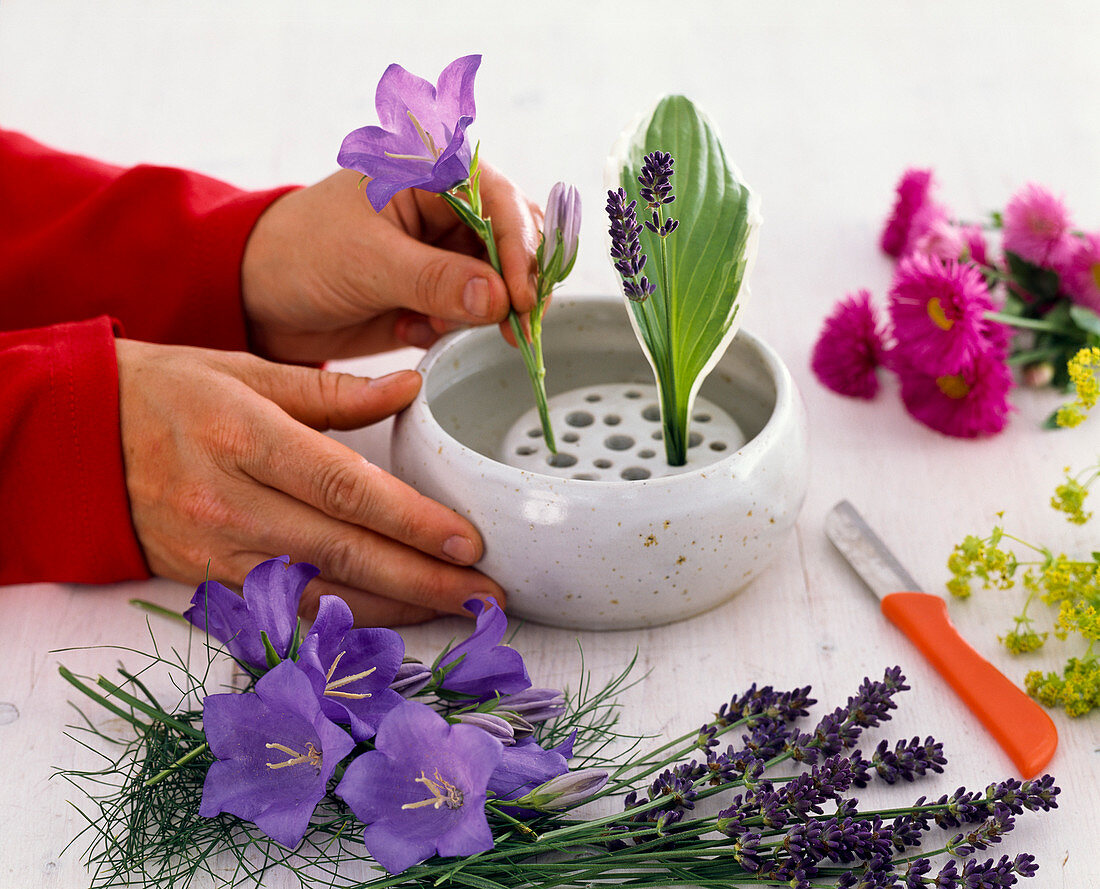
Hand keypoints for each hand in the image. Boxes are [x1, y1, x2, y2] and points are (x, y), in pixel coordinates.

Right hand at [116, 338, 503, 624]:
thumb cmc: (168, 392)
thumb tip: (409, 387)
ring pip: (321, 591)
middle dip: (424, 579)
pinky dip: (344, 619)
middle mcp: (232, 504)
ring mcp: (217, 552)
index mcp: (246, 439)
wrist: (76, 440)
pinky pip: (287, 608)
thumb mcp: (246, 370)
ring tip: (456, 613)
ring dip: (396, 609)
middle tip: (485, 595)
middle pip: (344, 551)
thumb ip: (334, 390)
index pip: (346, 488)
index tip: (468, 542)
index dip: (411, 520)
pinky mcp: (208, 580)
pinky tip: (391, 623)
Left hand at [240, 163, 541, 362]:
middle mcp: (448, 208)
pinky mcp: (440, 293)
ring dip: (487, 312)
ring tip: (434, 324)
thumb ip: (435, 279)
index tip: (522, 298)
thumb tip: (499, 299)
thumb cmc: (300, 254)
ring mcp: (447, 253)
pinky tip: (417, 329)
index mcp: (430, 173)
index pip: (499, 201)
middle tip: (515, 327)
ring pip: (501, 282)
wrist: (258, 299)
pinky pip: (476, 313)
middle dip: (518, 285)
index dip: (518, 248)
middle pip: (514, 241)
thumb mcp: (366, 262)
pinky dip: (459, 328)